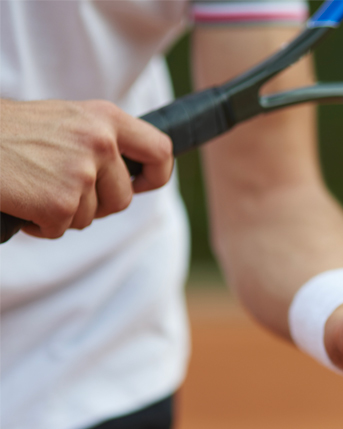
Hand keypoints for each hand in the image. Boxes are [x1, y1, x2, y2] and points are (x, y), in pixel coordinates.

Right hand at [0, 99, 172, 237]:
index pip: (160, 150)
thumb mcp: (64, 121)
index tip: (142, 184)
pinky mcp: (60, 202)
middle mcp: (100, 142)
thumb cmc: (7, 132)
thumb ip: (99, 140)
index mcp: (106, 118)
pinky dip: (39, 225)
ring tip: (32, 185)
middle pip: (122, 198)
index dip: (156, 174)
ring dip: (62, 213)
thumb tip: (129, 174)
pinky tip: (20, 200)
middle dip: (95, 204)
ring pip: (90, 217)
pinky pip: (60, 228)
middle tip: (58, 188)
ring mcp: (81, 173)